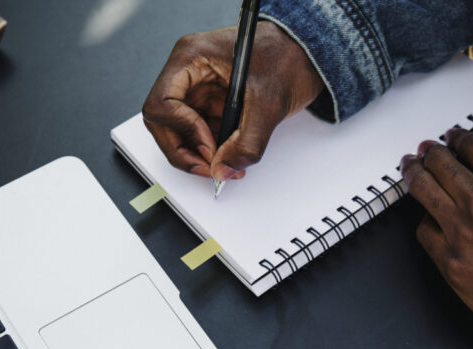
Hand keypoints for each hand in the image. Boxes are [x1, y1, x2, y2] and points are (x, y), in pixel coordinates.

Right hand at [142, 22, 323, 180]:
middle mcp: (188, 73)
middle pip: (163, 122)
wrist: (309, 55)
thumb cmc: (289, 57)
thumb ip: (246, 142)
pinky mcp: (211, 104)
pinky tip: (230, 157)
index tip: (209, 147)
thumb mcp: (269, 103)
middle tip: (209, 167)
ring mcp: (198, 89)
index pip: (162, 103)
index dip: (182, 130)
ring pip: (179, 132)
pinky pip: (199, 133)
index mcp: (192, 58)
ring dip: (198, 154)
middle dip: (184, 150)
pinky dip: (211, 151)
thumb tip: (223, 168)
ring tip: (224, 165)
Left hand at [400, 129, 472, 344]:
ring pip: (422, 190)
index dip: (457, 138)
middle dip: (430, 152)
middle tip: (424, 149)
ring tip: (408, 167)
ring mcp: (459, 230)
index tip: (452, 137)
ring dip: (413, 173)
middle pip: (440, 163)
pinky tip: (426, 218)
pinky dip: (425, 222)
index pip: (471, 146)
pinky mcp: (447, 259)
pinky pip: (423, 230)